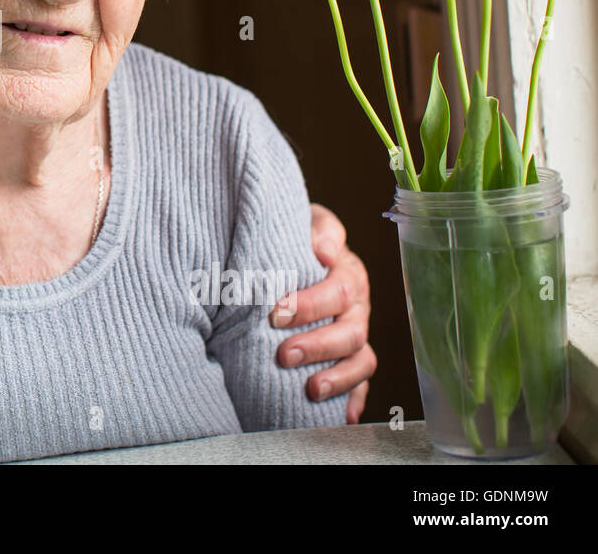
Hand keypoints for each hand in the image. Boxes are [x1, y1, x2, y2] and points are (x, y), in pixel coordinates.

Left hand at [269, 202, 374, 423]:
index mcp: (348, 273)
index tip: (275, 312)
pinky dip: (353, 400)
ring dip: (337, 377)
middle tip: (282, 354)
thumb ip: (319, 228)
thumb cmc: (295, 237)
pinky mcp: (350, 360)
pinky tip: (340, 415)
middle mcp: (357, 307)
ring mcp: (356, 335)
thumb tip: (325, 249)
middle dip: (317, 345)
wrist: (288, 252)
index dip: (310, 304)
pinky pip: (361, 384)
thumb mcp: (305, 220)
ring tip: (310, 388)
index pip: (339, 290)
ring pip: (360, 360)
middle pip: (350, 331)